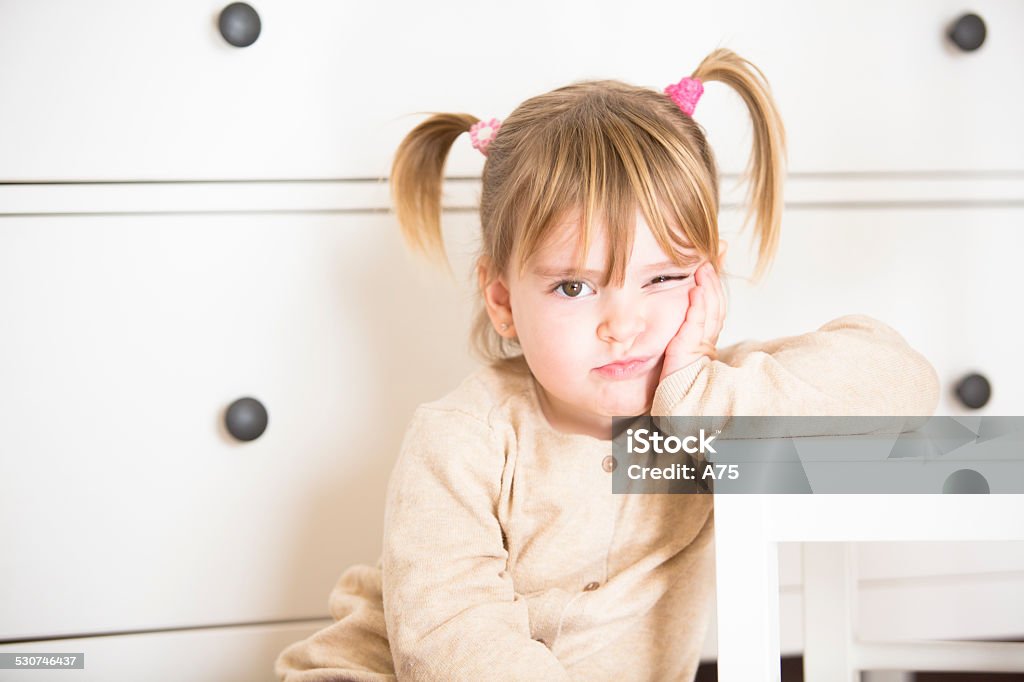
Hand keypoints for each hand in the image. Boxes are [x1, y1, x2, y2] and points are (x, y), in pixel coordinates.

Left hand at [659, 262, 725, 382]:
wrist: (676, 401)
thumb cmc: (674, 379)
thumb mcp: (677, 349)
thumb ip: (680, 332)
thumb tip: (677, 314)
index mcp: (706, 340)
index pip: (713, 307)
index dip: (713, 287)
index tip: (709, 268)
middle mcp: (708, 340)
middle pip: (715, 305)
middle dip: (712, 282)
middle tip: (708, 261)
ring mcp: (702, 344)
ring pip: (710, 310)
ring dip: (707, 287)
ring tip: (704, 268)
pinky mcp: (692, 348)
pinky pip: (697, 323)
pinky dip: (698, 306)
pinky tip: (696, 291)